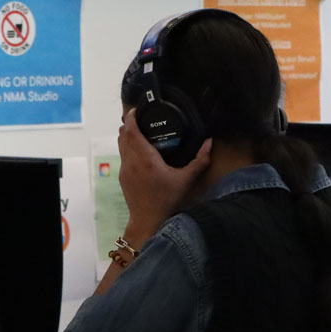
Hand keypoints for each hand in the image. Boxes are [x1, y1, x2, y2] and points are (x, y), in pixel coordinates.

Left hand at [117, 108, 211, 246]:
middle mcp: (131, 162)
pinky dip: (127, 148)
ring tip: (140, 130)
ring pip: (120, 145)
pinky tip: (139, 150)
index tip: (137, 110)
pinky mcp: (123, 177)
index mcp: (145, 159)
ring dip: (127, 135)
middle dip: (129, 124)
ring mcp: (124, 170)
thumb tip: (210, 142)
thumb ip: (200, 160)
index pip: (131, 131)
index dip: (131, 117)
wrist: (148, 221)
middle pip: (123, 135)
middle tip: (140, 117)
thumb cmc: (167, 201)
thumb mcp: (186, 180)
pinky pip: (123, 156)